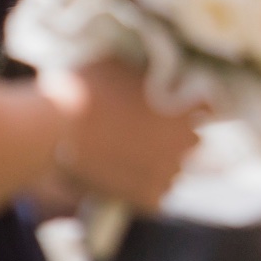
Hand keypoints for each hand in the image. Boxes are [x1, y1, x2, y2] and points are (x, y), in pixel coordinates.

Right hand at [40, 57, 203, 209]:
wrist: (52, 130)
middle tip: (144, 130)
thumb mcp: (120, 62)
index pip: (209, 107)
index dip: (193, 104)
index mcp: (185, 108)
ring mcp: (168, 172)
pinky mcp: (149, 198)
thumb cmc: (83, 88)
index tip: (179, 103)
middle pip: (192, 140)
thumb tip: (151, 64)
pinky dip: (144, 189)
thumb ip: (145, 69)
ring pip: (173, 168)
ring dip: (158, 163)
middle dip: (175, 135)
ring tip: (126, 155)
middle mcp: (185, 142)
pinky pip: (157, 195)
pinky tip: (123, 177)